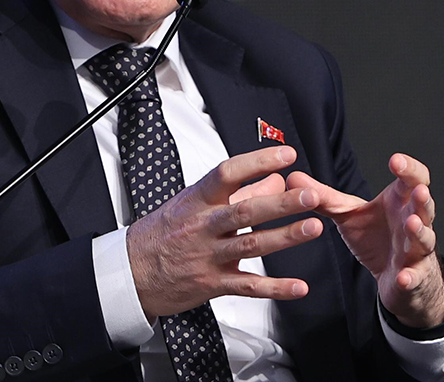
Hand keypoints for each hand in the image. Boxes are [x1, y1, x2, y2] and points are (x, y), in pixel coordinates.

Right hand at [125, 145, 323, 320]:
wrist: (131, 273)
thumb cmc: (160, 234)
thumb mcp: (191, 204)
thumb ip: (237, 192)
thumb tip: (273, 179)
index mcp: (197, 201)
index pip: (228, 174)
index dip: (257, 162)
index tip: (285, 155)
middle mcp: (203, 227)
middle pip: (245, 211)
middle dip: (281, 203)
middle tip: (309, 194)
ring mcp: (208, 256)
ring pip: (251, 245)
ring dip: (285, 237)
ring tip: (313, 228)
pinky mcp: (212, 284)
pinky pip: (248, 286)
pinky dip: (275, 288)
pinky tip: (298, 286)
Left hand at [286, 153, 443, 328]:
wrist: (393, 276)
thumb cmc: (375, 238)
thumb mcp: (348, 215)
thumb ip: (323, 197)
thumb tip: (293, 177)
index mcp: (398, 202)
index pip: (412, 179)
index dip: (408, 169)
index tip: (395, 160)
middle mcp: (412, 222)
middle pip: (425, 206)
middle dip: (422, 197)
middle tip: (418, 190)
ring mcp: (415, 250)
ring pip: (424, 238)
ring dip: (420, 232)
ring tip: (412, 224)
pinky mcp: (411, 277)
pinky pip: (413, 277)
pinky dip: (409, 277)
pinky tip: (403, 277)